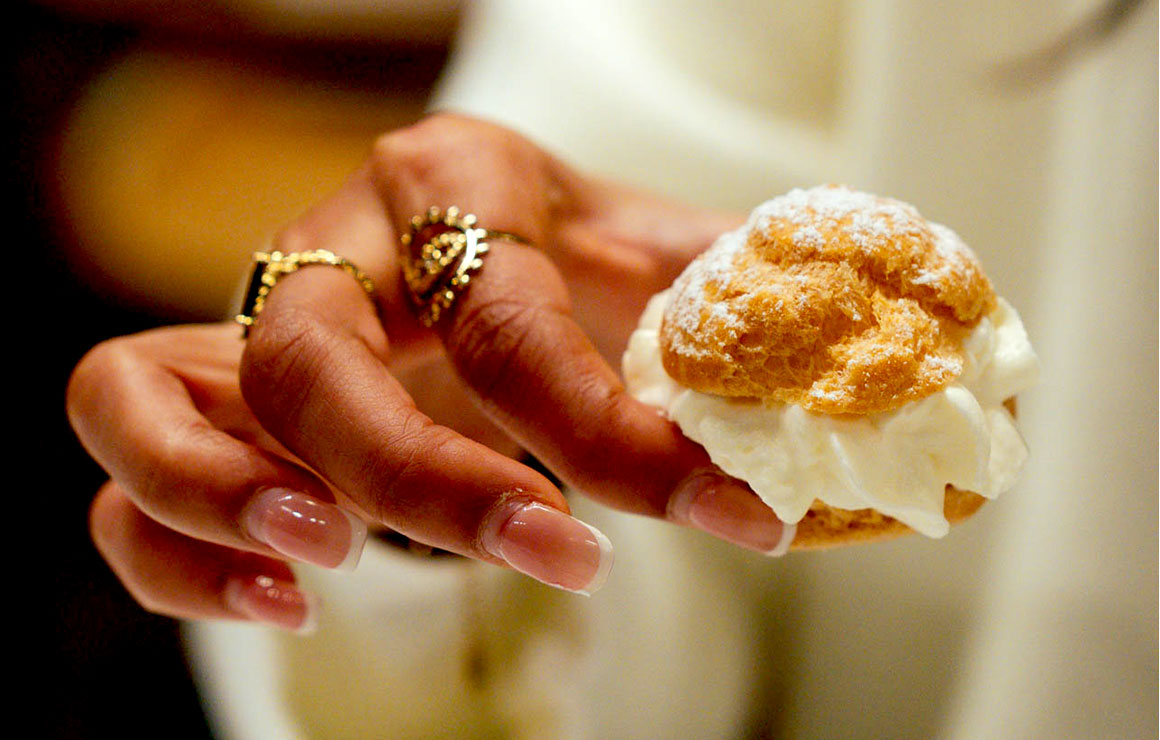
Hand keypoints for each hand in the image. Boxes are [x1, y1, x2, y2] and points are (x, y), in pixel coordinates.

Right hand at [68, 114, 790, 630]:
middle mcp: (333, 239)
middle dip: (429, 481)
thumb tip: (870, 373)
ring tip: (328, 568)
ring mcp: (246, 312)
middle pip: (318, 362)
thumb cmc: (578, 261)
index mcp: (458, 182)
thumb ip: (737, 305)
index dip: (614, 432)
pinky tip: (275, 596)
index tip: (726, 517)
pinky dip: (166, 538)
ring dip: (219, 492)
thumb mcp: (660, 261)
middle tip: (559, 555)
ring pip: (145, 390)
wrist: (485, 244)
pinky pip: (120, 453)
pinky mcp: (199, 384)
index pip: (510, 318)